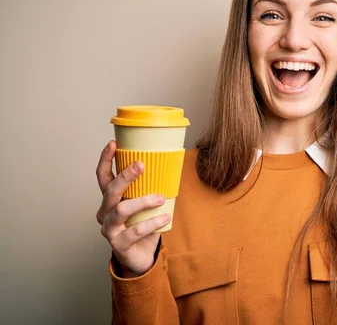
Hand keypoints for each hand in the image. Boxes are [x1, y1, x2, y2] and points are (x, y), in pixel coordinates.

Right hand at [96, 140, 170, 276]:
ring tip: (161, 198)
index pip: (103, 177)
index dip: (105, 160)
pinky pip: (135, 231)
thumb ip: (149, 189)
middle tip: (141, 164)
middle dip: (125, 176)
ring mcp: (109, 230)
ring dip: (143, 201)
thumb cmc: (142, 227)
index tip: (114, 143)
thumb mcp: (145, 205)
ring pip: (122, 210)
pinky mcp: (118, 245)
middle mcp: (105, 213)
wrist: (141, 258)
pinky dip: (152, 223)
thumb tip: (168, 165)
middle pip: (110, 191)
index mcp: (109, 201)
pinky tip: (165, 218)